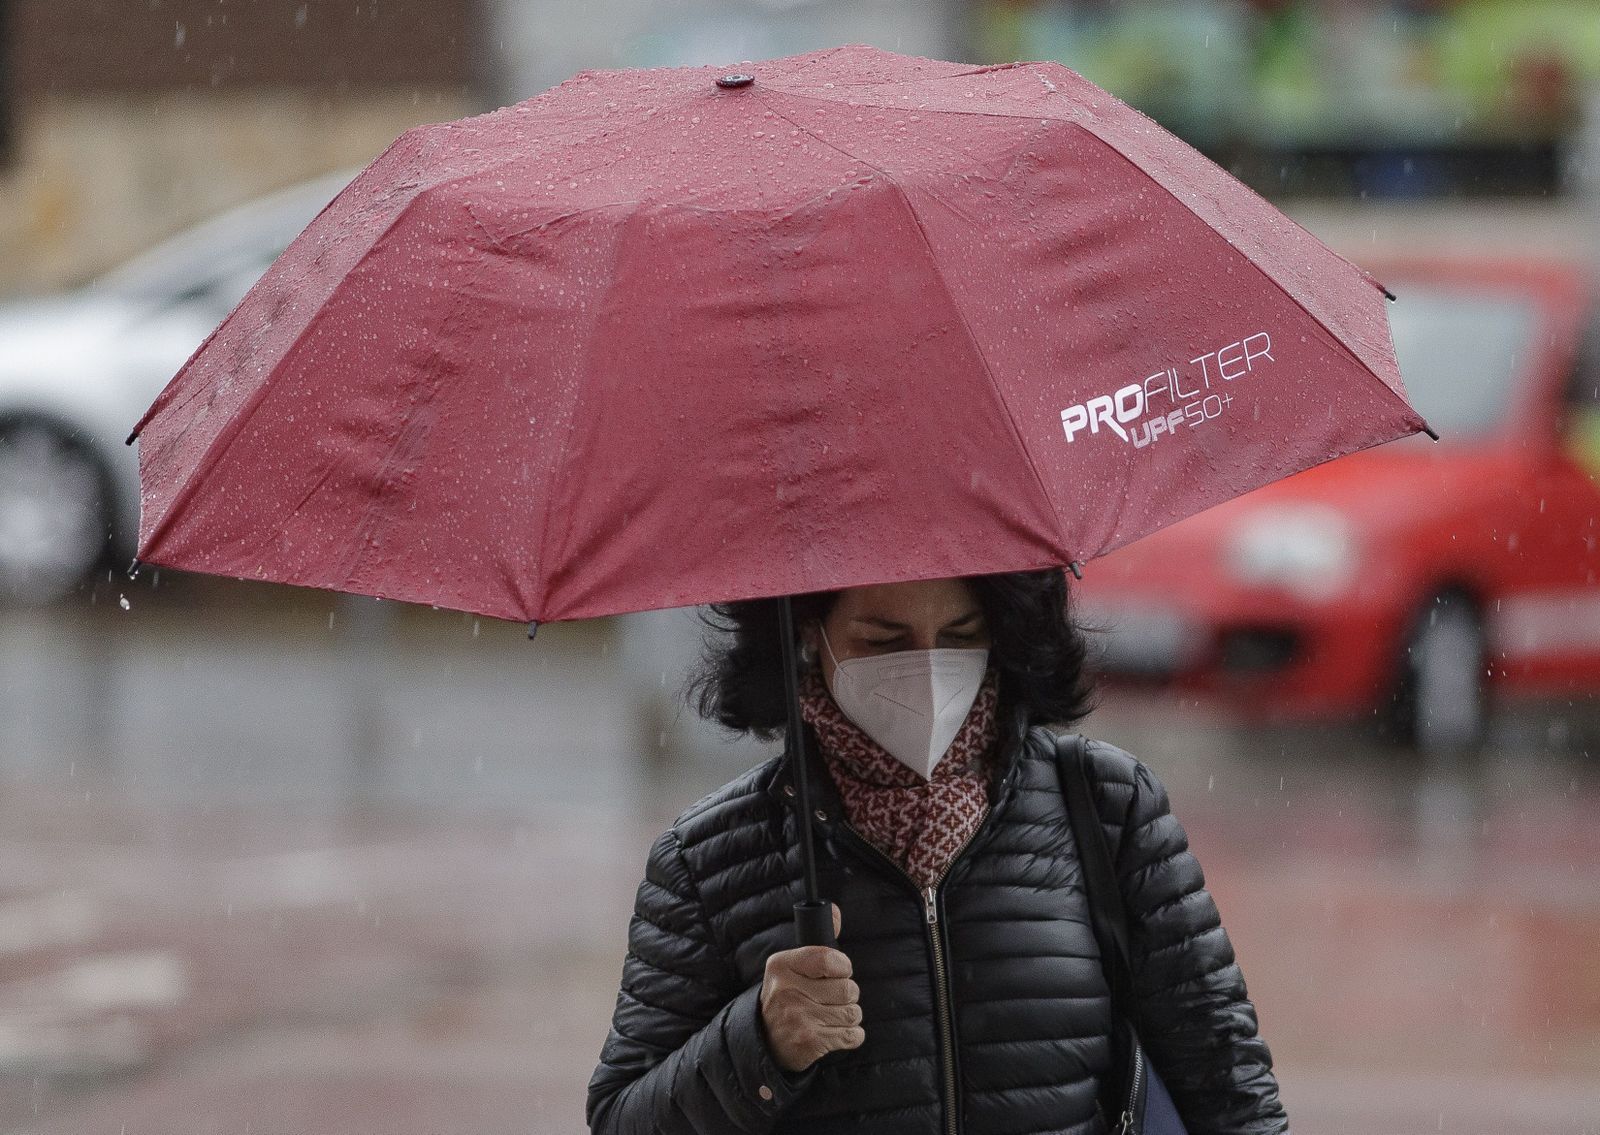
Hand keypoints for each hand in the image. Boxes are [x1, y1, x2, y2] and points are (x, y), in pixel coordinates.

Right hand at [759, 903, 864, 1071]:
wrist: (764, 1040)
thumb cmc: (785, 997)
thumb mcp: (790, 966)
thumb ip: (818, 942)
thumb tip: (835, 911)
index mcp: (781, 965)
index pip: (829, 958)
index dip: (844, 967)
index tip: (840, 972)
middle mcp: (787, 991)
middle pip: (847, 988)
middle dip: (848, 995)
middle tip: (833, 998)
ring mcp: (799, 1018)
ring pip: (852, 1012)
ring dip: (850, 1015)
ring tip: (832, 1016)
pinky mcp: (810, 1042)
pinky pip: (853, 1035)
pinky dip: (852, 1035)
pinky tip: (835, 1032)